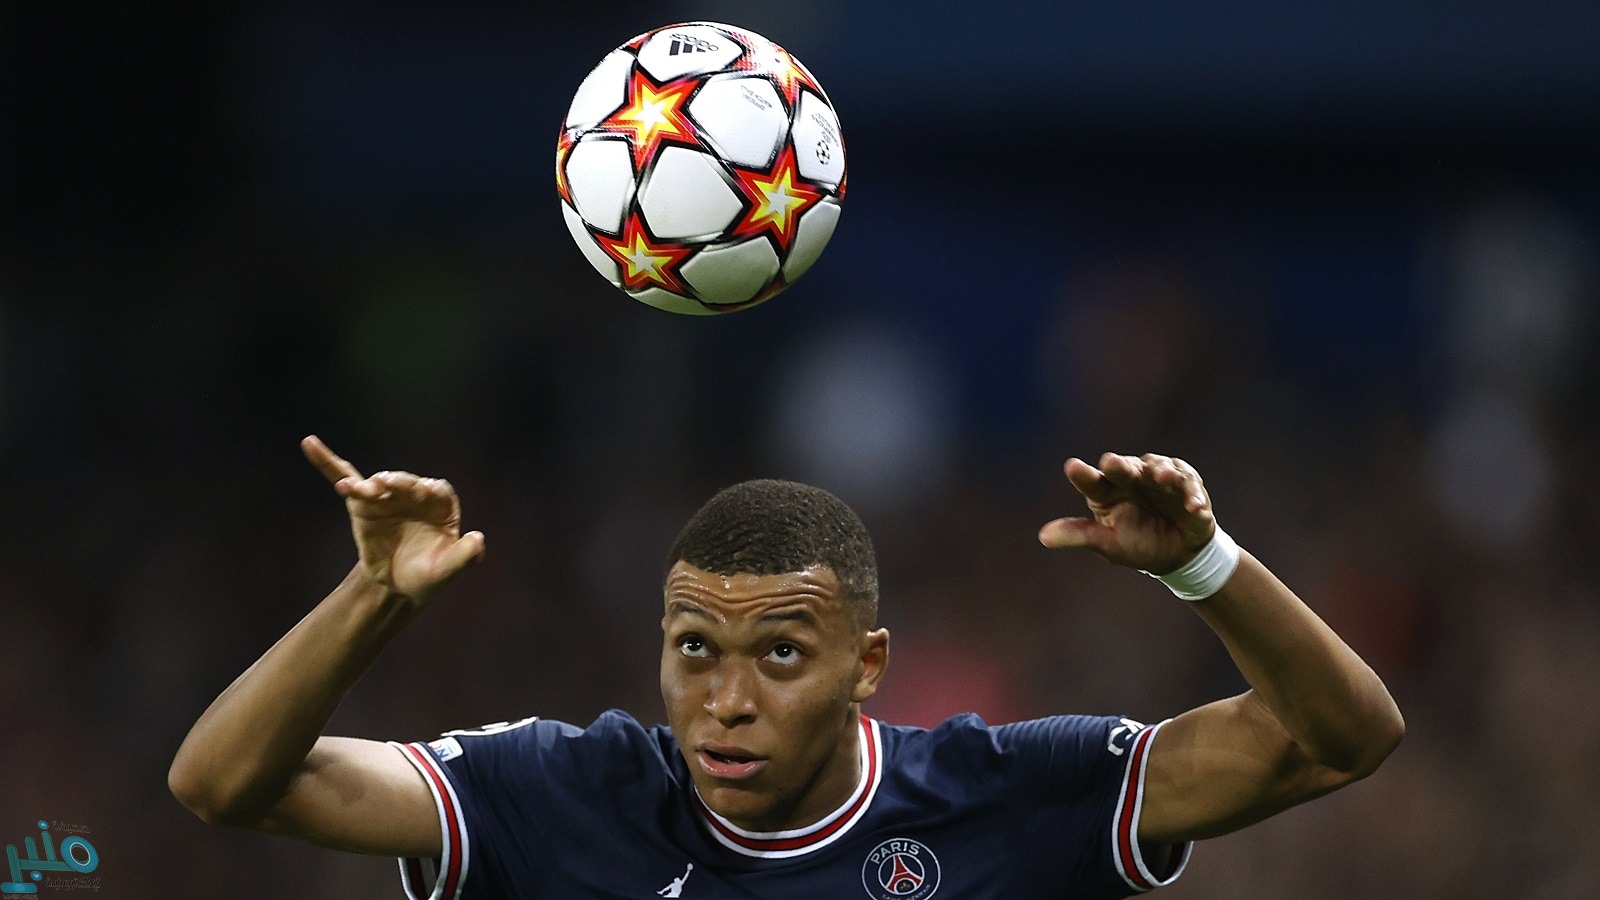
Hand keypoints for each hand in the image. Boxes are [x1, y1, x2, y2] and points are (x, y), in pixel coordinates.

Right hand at [301, 435, 484, 602]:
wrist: (399, 586)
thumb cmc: (428, 575)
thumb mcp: (448, 570)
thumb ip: (465, 557)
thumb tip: (479, 539)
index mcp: (441, 505)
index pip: (438, 491)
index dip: (431, 491)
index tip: (424, 493)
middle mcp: (415, 495)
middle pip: (406, 483)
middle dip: (398, 483)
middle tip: (385, 486)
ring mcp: (387, 497)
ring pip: (376, 483)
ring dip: (368, 484)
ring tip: (360, 489)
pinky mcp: (362, 504)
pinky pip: (344, 478)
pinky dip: (327, 462)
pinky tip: (310, 444)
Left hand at [1038, 453, 1215, 573]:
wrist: (1175, 555)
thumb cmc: (1136, 544)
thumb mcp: (1107, 543)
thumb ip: (1078, 535)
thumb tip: (1043, 537)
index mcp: (1108, 490)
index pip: (1092, 479)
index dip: (1083, 474)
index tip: (1071, 467)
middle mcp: (1133, 478)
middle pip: (1125, 468)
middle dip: (1121, 465)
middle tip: (1112, 463)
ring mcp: (1162, 481)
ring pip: (1162, 469)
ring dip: (1163, 474)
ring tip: (1161, 478)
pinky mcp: (1190, 490)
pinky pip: (1191, 488)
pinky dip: (1193, 496)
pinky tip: (1193, 506)